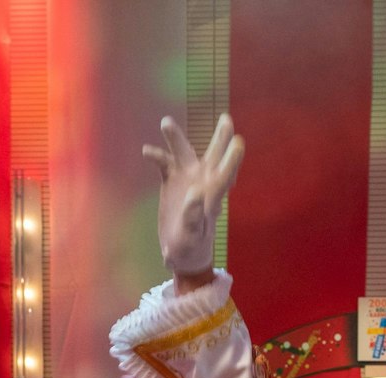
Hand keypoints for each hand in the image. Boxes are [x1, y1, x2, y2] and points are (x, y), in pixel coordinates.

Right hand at [143, 115, 243, 278]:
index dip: (233, 158)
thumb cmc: (190, 248)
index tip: (239, 142)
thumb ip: (194, 216)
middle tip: (227, 118)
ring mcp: (187, 180)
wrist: (180, 253)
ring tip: (165, 122)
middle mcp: (203, 182)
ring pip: (184, 154)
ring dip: (176, 139)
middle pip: (213, 155)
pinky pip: (165, 164)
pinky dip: (157, 156)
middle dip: (220, 137)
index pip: (226, 173)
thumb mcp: (191, 236)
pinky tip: (146, 152)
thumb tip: (195, 192)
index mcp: (213, 196)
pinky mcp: (171, 182)